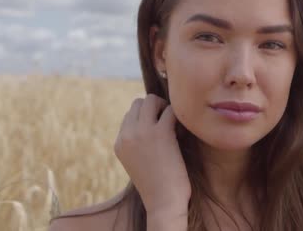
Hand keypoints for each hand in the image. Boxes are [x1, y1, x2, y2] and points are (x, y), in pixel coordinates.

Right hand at [114, 94, 190, 215]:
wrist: (163, 202)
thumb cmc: (157, 184)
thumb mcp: (138, 161)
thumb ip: (139, 143)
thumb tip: (153, 122)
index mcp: (119, 142)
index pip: (130, 115)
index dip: (148, 117)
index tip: (160, 129)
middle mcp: (126, 134)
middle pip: (139, 102)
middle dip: (156, 107)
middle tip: (169, 124)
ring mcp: (142, 132)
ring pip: (152, 100)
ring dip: (166, 108)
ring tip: (175, 125)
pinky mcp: (161, 133)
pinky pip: (171, 110)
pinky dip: (179, 116)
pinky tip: (183, 131)